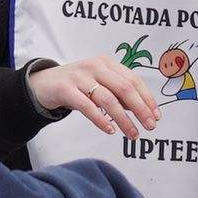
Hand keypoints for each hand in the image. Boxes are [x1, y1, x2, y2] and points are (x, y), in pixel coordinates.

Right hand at [29, 56, 163, 138]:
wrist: (41, 84)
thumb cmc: (76, 85)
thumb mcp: (99, 83)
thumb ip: (118, 93)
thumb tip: (142, 109)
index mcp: (107, 63)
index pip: (133, 80)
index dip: (147, 98)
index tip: (156, 116)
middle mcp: (95, 66)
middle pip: (125, 88)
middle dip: (141, 109)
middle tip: (150, 127)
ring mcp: (80, 76)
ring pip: (108, 99)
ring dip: (124, 119)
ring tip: (132, 134)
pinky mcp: (65, 89)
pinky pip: (87, 106)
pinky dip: (100, 119)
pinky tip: (110, 130)